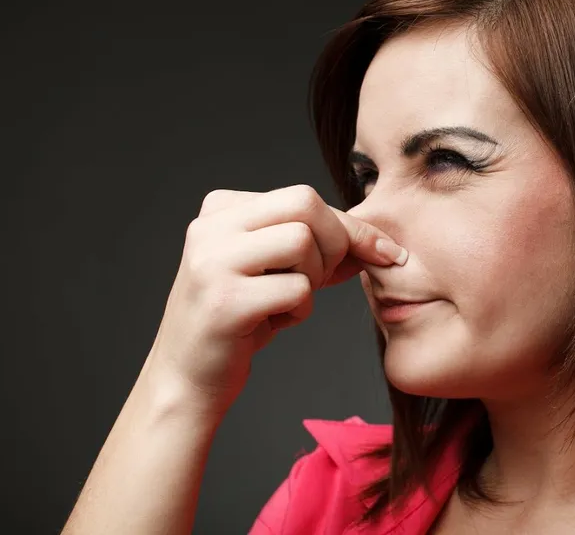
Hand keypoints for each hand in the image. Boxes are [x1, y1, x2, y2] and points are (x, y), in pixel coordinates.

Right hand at [142, 185, 406, 415]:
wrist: (188, 378)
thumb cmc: (239, 320)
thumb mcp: (277, 271)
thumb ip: (319, 247)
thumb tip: (380, 243)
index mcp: (221, 210)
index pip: (303, 197)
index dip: (350, 226)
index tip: (385, 252)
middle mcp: (210, 228)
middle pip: (305, 204)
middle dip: (335, 242)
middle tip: (324, 278)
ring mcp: (213, 263)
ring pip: (302, 242)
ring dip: (313, 278)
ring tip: (286, 301)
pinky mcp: (225, 302)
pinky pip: (297, 290)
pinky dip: (300, 311)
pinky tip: (272, 323)